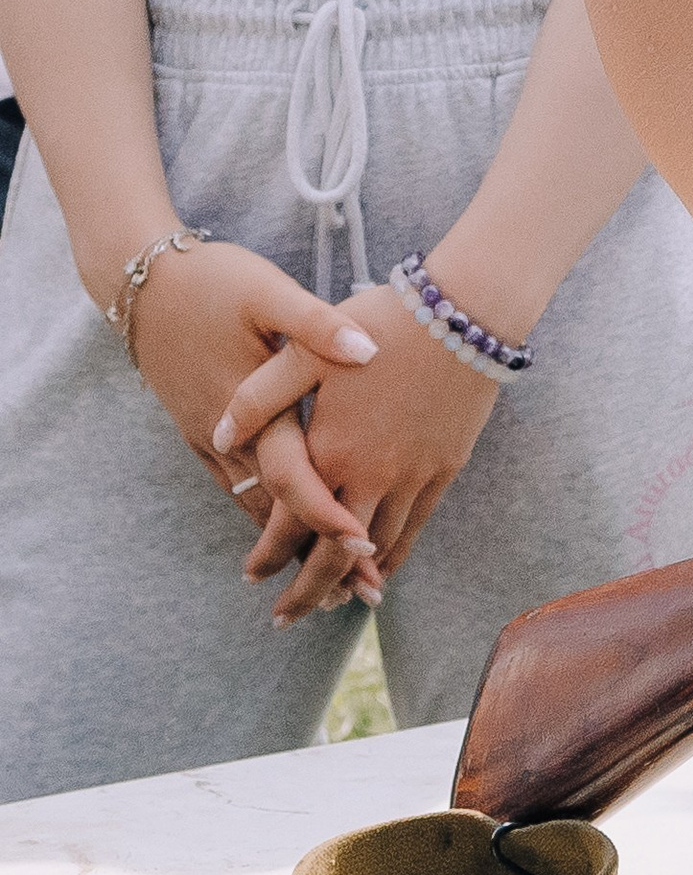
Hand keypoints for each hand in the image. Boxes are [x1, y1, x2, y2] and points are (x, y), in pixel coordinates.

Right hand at [122, 238, 382, 595]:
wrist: (140, 280)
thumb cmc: (213, 281)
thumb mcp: (269, 293)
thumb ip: (317, 326)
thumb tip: (369, 349)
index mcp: (254, 404)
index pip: (295, 480)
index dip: (330, 517)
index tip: (367, 547)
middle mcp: (229, 433)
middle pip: (274, 511)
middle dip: (315, 555)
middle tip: (359, 594)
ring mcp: (208, 436)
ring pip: (251, 507)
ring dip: (288, 545)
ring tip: (329, 583)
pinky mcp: (198, 429)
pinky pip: (233, 487)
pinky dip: (262, 516)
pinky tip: (280, 534)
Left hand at [234, 276, 501, 622]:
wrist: (464, 313)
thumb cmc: (381, 324)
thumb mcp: (307, 351)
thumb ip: (261, 397)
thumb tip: (220, 436)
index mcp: (333, 449)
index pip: (292, 523)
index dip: (269, 555)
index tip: (251, 578)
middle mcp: (373, 475)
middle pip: (335, 555)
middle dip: (307, 592)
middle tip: (285, 617)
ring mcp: (413, 475)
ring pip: (379, 548)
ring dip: (350, 581)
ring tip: (329, 601)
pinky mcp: (444, 468)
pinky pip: (415, 528)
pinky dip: (393, 556)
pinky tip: (380, 568)